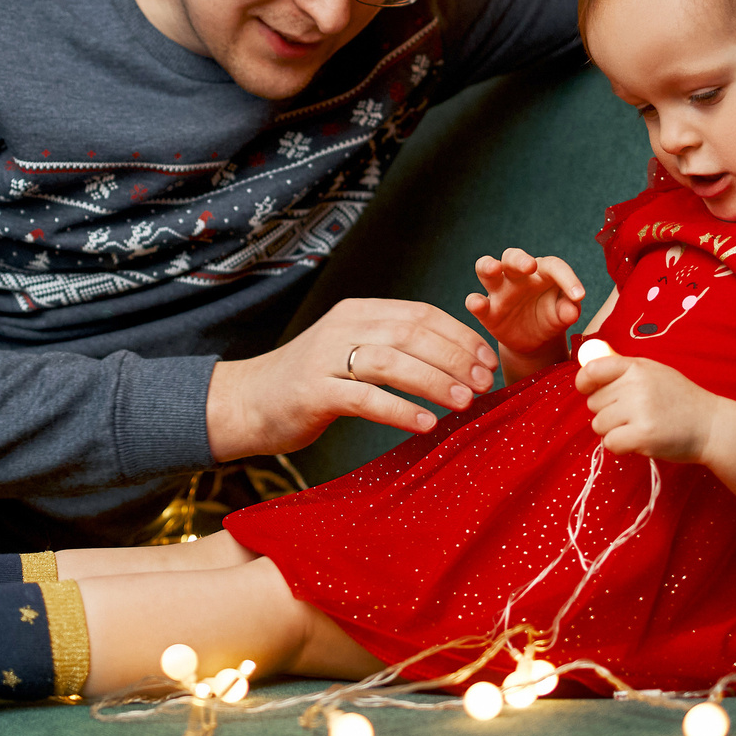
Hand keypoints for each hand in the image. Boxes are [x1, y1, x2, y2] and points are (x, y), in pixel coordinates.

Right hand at [207, 298, 496, 459]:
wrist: (248, 402)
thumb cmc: (312, 381)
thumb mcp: (352, 350)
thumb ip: (393, 347)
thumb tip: (457, 361)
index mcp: (358, 311)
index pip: (420, 313)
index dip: (459, 334)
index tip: (488, 359)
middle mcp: (342, 326)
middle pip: (411, 334)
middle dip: (454, 357)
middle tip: (484, 382)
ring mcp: (325, 358)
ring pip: (391, 362)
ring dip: (434, 381)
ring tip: (465, 401)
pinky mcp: (313, 392)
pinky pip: (364, 398)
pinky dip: (399, 409)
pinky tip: (425, 423)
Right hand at [465, 249, 584, 369]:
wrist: (535, 341)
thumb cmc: (552, 317)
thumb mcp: (563, 315)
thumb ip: (568, 310)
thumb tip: (571, 309)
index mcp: (542, 272)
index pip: (553, 266)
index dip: (567, 278)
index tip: (579, 296)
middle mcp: (517, 276)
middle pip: (512, 256)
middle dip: (519, 258)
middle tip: (529, 266)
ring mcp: (499, 291)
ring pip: (486, 269)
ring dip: (487, 265)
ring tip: (493, 268)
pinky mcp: (486, 310)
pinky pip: (475, 302)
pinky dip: (474, 302)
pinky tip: (478, 304)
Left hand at [576, 350, 718, 462]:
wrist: (713, 425)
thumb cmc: (680, 400)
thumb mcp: (654, 373)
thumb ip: (624, 370)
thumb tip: (588, 368)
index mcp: (636, 367)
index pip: (593, 369)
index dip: (584, 382)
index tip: (587, 390)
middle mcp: (636, 385)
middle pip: (593, 402)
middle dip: (607, 412)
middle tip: (633, 415)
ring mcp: (639, 410)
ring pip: (599, 425)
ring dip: (614, 431)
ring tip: (639, 427)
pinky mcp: (643, 435)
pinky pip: (610, 443)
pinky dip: (621, 446)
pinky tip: (639, 441)